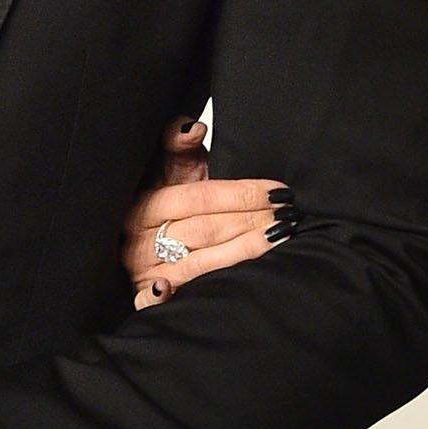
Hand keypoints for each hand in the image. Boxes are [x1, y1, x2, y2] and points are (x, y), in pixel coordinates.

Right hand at [121, 116, 289, 306]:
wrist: (139, 244)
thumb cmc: (164, 208)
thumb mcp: (172, 173)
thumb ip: (180, 148)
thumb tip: (193, 127)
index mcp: (146, 205)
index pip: (199, 197)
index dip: (240, 194)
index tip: (277, 191)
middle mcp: (142, 239)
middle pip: (204, 230)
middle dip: (251, 222)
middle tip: (288, 215)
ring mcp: (145, 271)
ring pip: (199, 264)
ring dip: (242, 252)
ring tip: (279, 238)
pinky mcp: (147, 297)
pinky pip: (154, 300)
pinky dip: (168, 296)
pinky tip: (194, 289)